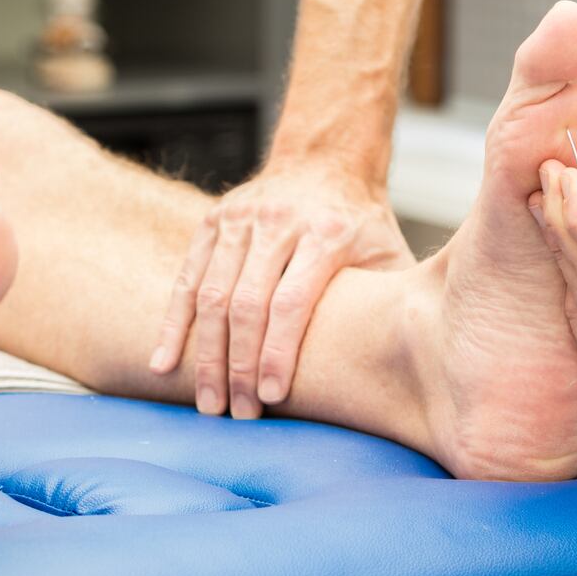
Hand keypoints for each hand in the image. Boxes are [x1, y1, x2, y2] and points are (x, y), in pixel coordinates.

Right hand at [151, 163, 414, 417]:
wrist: (325, 160)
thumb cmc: (362, 222)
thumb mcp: (388, 253)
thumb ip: (392, 299)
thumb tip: (412, 364)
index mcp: (326, 233)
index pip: (291, 301)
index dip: (278, 352)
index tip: (272, 397)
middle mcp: (279, 222)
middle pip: (245, 304)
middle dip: (237, 366)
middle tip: (236, 415)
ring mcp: (241, 219)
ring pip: (209, 294)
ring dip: (204, 355)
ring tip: (207, 403)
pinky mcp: (213, 221)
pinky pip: (187, 278)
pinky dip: (173, 323)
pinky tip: (164, 363)